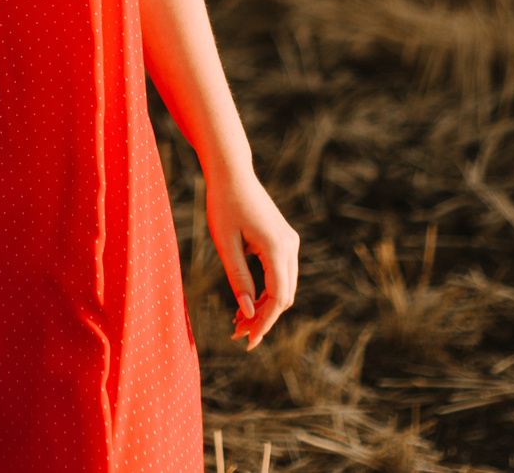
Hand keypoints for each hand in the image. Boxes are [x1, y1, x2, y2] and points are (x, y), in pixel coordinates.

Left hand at [208, 169, 298, 347]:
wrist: (232, 172)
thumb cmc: (223, 204)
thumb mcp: (225, 244)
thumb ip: (238, 278)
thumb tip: (248, 312)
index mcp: (277, 248)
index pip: (278, 298)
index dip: (264, 323)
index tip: (248, 341)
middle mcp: (290, 246)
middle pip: (285, 296)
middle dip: (263, 318)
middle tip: (237, 335)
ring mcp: (290, 242)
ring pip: (284, 287)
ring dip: (265, 307)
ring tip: (238, 323)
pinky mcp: (284, 239)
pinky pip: (281, 274)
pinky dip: (267, 291)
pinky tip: (247, 302)